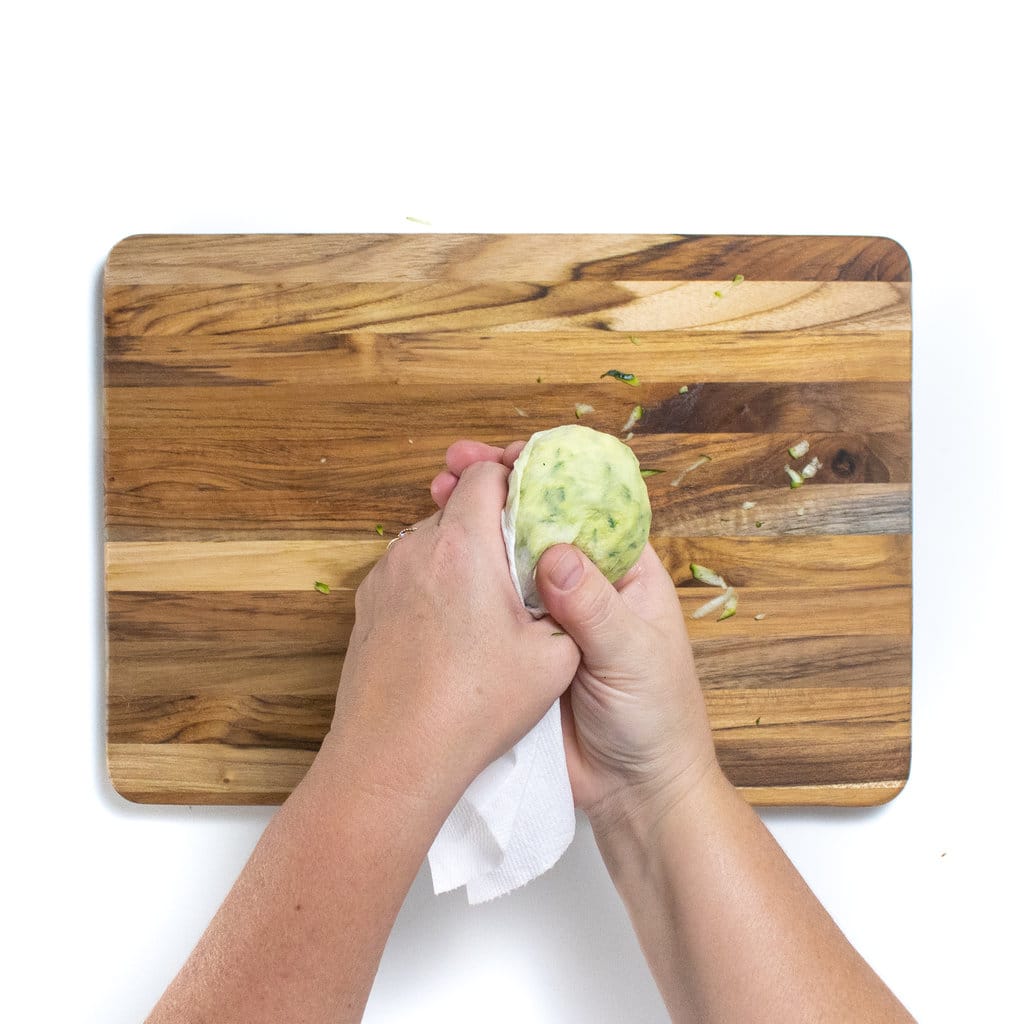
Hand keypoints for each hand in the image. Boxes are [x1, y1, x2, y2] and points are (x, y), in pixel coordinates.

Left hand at [322, 456, 580, 821]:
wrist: (391, 759)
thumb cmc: (473, 708)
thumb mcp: (554, 659)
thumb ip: (568, 605)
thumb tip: (565, 584)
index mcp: (463, 546)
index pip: (484, 472)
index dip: (515, 478)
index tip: (535, 502)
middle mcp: (415, 550)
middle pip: (457, 508)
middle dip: (492, 526)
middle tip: (521, 565)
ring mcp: (383, 578)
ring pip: (433, 543)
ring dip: (462, 559)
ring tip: (487, 608)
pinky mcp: (366, 607)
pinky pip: (409, 576)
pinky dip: (433, 587)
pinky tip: (451, 633)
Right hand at [431, 440, 719, 833]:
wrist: (634, 792)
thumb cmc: (656, 718)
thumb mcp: (633, 656)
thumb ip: (594, 607)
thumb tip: (553, 553)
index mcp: (624, 571)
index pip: (586, 503)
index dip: (546, 473)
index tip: (506, 454)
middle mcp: (585, 583)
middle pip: (538, 522)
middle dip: (498, 490)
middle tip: (452, 466)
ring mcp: (549, 615)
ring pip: (508, 558)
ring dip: (474, 527)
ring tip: (433, 498)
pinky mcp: (521, 647)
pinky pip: (491, 604)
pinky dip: (464, 578)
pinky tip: (435, 558)